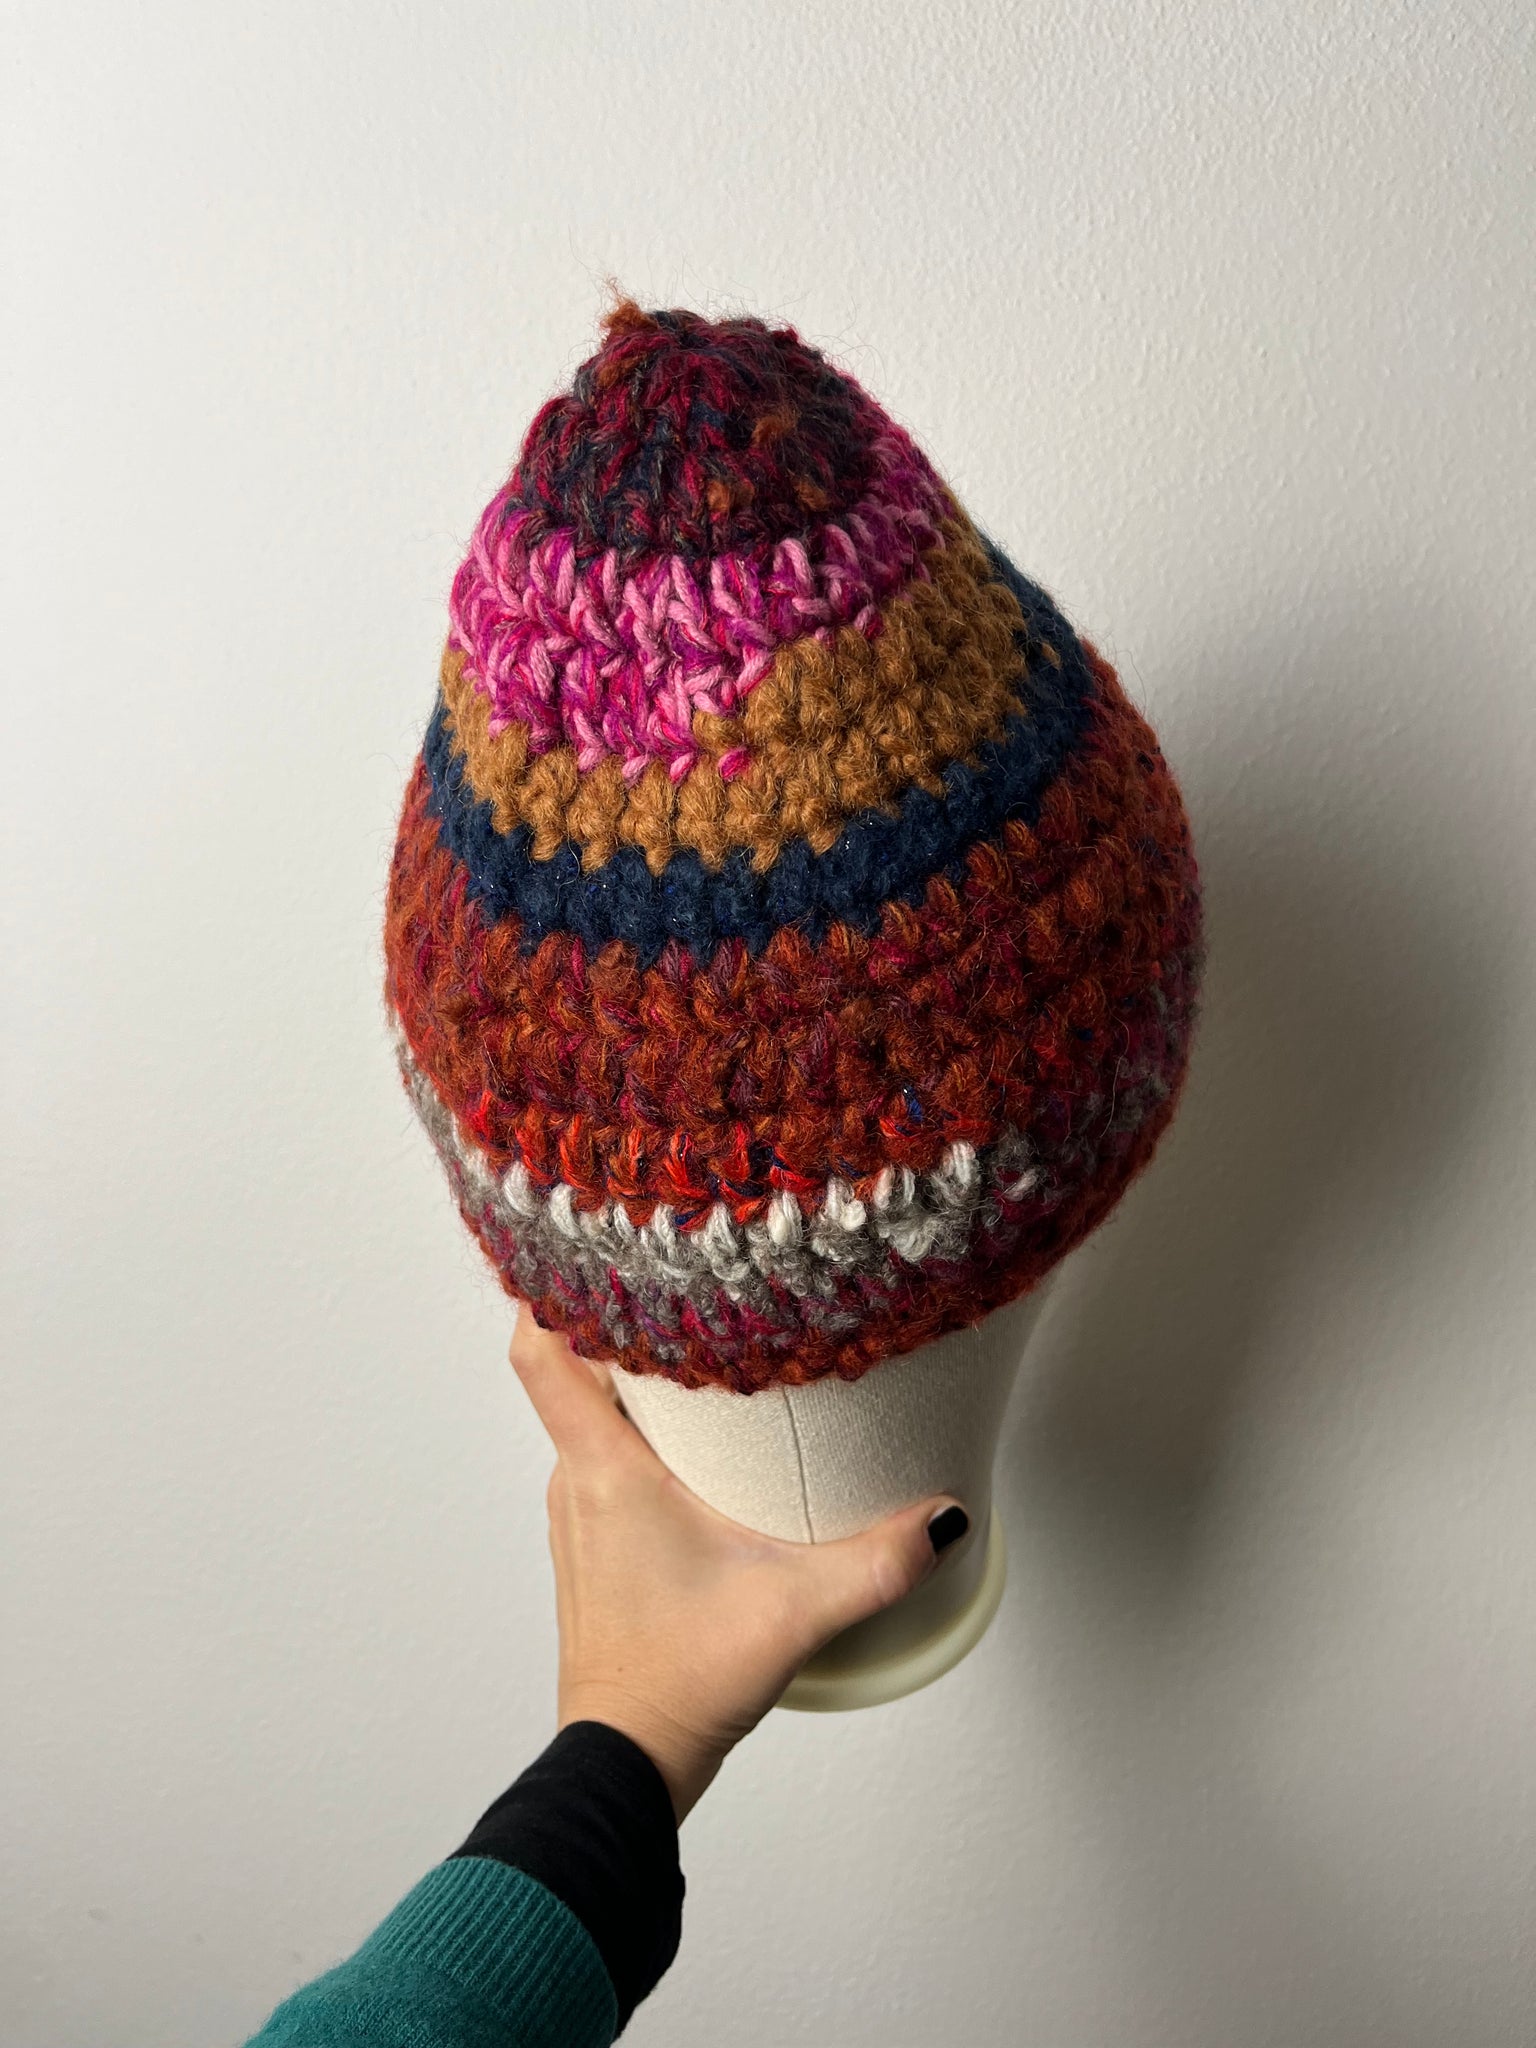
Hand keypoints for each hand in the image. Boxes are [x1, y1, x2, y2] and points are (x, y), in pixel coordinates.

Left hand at [509, 1306, 969, 1822]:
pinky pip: (605, 1457)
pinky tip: (703, 1440)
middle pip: (574, 1367)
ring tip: (708, 1346)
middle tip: (687, 1280)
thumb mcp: (795, 1612)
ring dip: (636, 1380)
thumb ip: (879, 1561)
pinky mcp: (595, 1541)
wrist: (627, 1763)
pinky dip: (641, 1432)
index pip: (541, 1351)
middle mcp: (577, 1480)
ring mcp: (581, 1512)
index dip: (555, 1287)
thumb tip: (946, 1516)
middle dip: (624, 1319)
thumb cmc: (682, 1683)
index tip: (595, 1241)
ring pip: (591, 1414)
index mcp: (604, 1470)